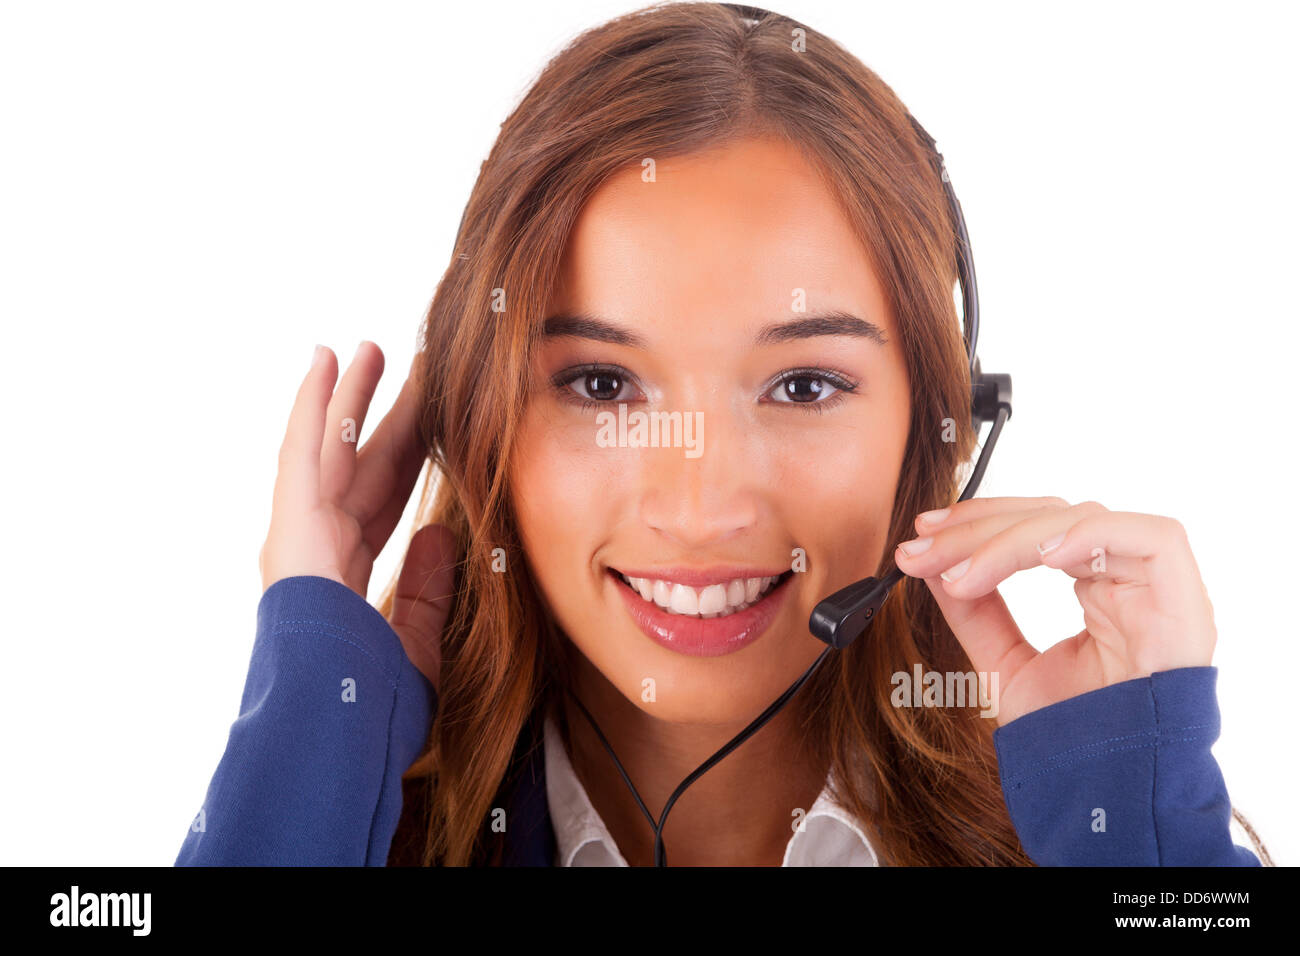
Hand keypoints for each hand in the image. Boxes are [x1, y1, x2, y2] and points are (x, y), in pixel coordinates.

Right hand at [259, 341, 455, 688]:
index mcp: (347, 576)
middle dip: (387, 416)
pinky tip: (325, 360)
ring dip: (350, 395)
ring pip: (331, 446)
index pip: (385, 501)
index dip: (408, 458)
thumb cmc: (367, 704)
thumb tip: (441, 534)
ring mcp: (302, 534)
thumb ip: (428, 588)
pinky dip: (314, 403)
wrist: (332, 722)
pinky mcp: (293, 523)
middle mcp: (320, 548)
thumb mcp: (415, 641)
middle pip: (363, 464)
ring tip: (368, 349)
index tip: (434, 423)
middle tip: (410, 370)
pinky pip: (305, 451)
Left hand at [892, 496, 1216, 725]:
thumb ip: (975, 613)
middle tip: (921, 548)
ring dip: (1012, 538)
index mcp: (1099, 588)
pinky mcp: (1187, 599)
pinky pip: (1152, 539)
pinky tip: (1039, 555)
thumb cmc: (1074, 739)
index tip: (921, 534)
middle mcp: (1130, 579)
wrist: (1115, 794)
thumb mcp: (1005, 667)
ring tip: (961, 573)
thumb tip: (932, 563)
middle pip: (1052, 517)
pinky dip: (1089, 536)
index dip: (978, 522)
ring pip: (1086, 520)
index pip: (1036, 528)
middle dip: (979, 528)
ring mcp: (1161, 587)